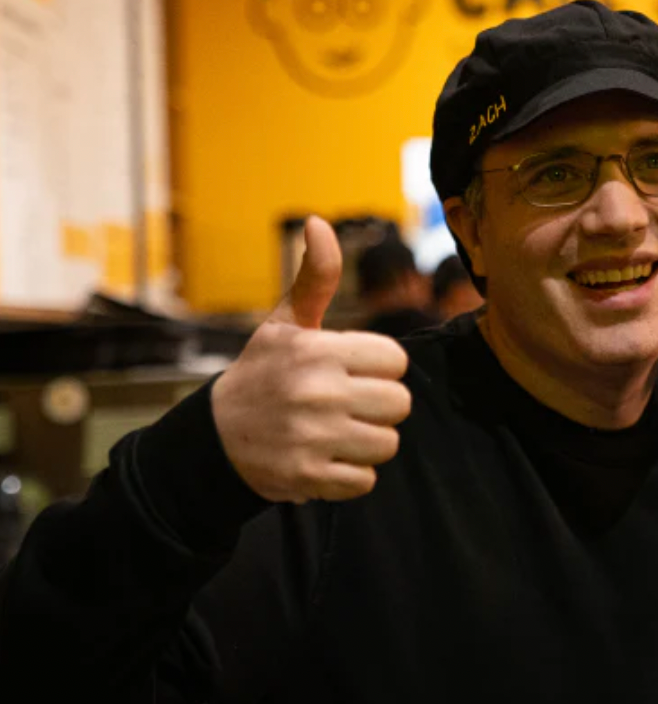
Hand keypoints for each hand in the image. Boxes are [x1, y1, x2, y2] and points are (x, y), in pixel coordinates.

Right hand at [211, 217, 411, 502]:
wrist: (211, 439)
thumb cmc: (261, 373)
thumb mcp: (284, 324)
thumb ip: (315, 277)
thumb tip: (319, 222)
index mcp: (317, 351)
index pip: (395, 360)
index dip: (379, 368)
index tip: (353, 372)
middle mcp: (316, 393)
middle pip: (399, 404)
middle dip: (379, 407)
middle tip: (349, 406)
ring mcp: (312, 438)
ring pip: (388, 444)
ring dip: (369, 442)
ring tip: (338, 433)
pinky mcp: (307, 478)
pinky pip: (365, 481)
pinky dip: (351, 476)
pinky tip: (326, 459)